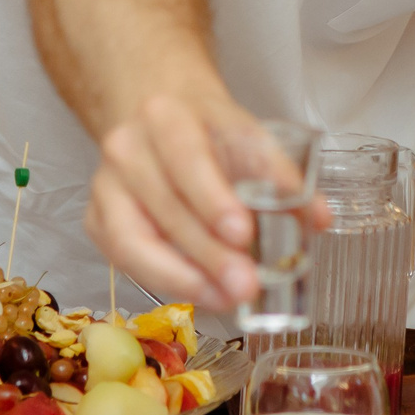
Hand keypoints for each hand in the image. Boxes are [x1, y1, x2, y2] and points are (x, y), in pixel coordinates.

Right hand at [84, 93, 323, 310]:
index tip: (244, 232)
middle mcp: (128, 146)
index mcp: (167, 115)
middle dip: (208, 251)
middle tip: (246, 284)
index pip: (188, 156)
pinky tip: (202, 293)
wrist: (159, 121)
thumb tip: (318, 219)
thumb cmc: (208, 134)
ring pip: (135, 238)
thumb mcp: (247, 137)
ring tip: (227, 299)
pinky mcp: (97, 218)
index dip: (213, 198)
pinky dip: (164, 280)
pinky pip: (124, 258)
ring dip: (184, 275)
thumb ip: (282, 175)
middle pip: (166, 204)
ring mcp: (107, 184)